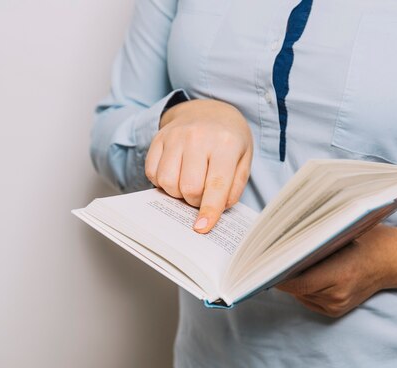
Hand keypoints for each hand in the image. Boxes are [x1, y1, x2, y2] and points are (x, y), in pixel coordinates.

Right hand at [145, 99, 252, 232]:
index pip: (216, 185)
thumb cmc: (229, 139)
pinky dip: (161, 182)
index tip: (202, 227)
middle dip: (194, 201)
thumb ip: (234, 186)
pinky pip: (152, 172)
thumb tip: (217, 210)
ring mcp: (175, 136)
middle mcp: (198, 137)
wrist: (209, 110)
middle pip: (189, 187)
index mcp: (225, 143)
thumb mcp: (244, 159)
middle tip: (202, 194)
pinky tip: (175, 175)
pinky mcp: (158, 138)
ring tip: (188, 184)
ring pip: (167, 182)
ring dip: (177, 193)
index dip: (209, 210)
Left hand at [276, 225, 396, 317]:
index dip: (278, 275)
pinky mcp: (337, 311)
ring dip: (294, 281)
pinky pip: (309, 300)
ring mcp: (338, 305)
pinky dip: (304, 288)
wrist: (394, 261)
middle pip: (296, 289)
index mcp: (340, 274)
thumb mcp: (343, 232)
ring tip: (293, 262)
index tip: (264, 264)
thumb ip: (315, 239)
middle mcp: (338, 294)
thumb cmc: (369, 239)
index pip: (296, 282)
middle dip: (284, 275)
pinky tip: (310, 273)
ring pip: (301, 294)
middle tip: (272, 260)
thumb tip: (281, 239)